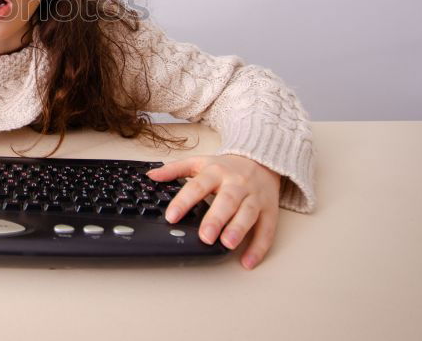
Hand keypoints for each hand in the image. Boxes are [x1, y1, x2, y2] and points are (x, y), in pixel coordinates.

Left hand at [146, 154, 282, 269]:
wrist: (262, 159)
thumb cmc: (227, 166)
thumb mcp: (200, 162)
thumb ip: (175, 169)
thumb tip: (151, 175)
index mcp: (216, 172)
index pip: (198, 186)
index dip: (184, 201)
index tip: (172, 217)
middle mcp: (236, 184)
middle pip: (227, 201)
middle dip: (216, 218)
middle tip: (205, 236)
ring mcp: (255, 197)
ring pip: (248, 214)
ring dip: (238, 229)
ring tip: (227, 244)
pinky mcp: (270, 210)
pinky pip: (267, 230)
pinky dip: (259, 247)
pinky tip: (248, 261)